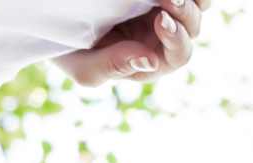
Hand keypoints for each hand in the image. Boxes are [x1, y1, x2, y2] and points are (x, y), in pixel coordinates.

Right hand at [53, 0, 209, 87]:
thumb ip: (113, 67)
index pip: (178, 54)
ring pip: (196, 5)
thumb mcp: (84, 65)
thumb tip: (150, 60)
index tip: (160, 18)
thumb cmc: (68, 48)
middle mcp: (163, 37)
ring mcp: (163, 10)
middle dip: (184, 11)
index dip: (175, 37)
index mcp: (152, 61)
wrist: (56, 22)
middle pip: (192, 26)